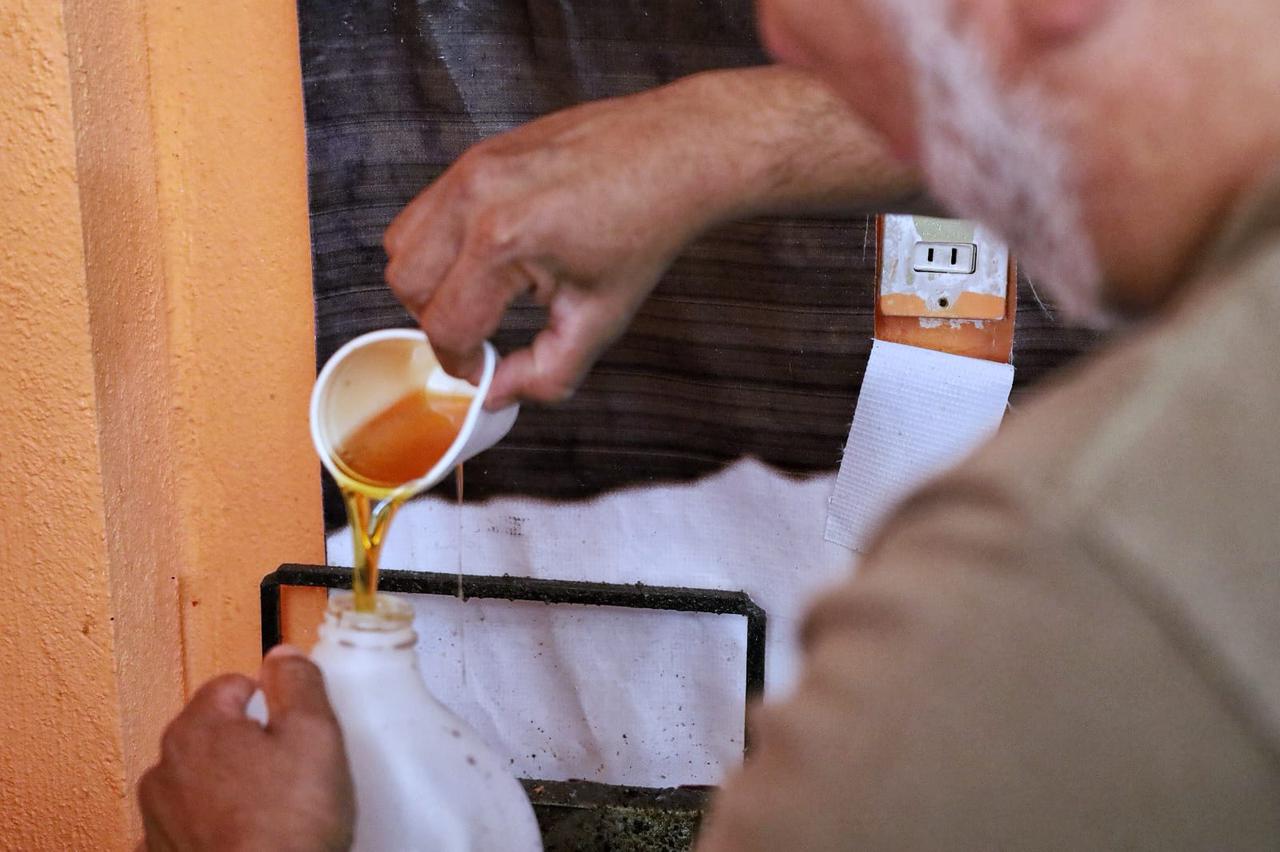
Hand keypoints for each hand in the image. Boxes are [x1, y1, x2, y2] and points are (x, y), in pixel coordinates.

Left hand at [138, 646, 354, 851]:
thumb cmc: (290, 821)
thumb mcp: (316, 734)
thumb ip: (299, 684)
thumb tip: (283, 654)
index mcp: (197, 727)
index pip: (231, 686)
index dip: (269, 701)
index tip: (293, 728)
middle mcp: (164, 768)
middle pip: (211, 734)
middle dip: (247, 745)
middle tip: (290, 772)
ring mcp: (156, 820)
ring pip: (198, 782)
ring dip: (227, 788)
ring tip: (271, 813)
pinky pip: (189, 828)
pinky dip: (211, 829)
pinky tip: (243, 840)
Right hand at [384, 66, 920, 407]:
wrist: (674, 155)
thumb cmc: (645, 229)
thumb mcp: (599, 319)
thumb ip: (544, 373)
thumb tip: (496, 395)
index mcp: (502, 242)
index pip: (445, 325)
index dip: (461, 362)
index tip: (484, 370)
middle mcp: (473, 198)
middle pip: (406, 283)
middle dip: (437, 322)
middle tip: (480, 337)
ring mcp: (469, 168)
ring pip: (402, 243)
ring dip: (429, 282)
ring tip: (480, 297)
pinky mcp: (476, 155)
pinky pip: (425, 210)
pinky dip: (439, 245)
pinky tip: (489, 259)